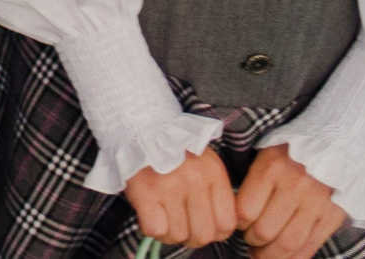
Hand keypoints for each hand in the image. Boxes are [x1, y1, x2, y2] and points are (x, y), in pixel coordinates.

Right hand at [123, 146, 238, 250]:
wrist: (137, 126)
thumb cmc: (170, 150)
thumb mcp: (202, 163)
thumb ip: (214, 193)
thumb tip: (218, 230)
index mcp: (213, 172)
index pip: (227, 224)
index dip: (215, 233)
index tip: (201, 225)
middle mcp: (195, 179)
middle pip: (203, 235)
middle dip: (191, 237)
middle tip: (180, 226)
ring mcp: (170, 185)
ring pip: (178, 235)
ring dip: (169, 234)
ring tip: (162, 218)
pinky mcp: (145, 191)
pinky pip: (156, 229)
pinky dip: (151, 228)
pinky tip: (148, 215)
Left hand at [237, 144, 347, 258]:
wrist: (338, 144)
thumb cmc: (292, 152)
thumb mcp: (266, 155)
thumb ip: (252, 183)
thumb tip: (236, 217)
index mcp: (272, 167)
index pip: (245, 210)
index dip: (237, 223)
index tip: (238, 224)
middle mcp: (295, 185)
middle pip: (265, 231)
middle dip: (252, 241)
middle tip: (250, 241)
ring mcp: (317, 202)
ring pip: (288, 243)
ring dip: (271, 255)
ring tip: (263, 254)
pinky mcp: (334, 215)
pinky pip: (311, 245)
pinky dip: (295, 257)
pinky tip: (285, 256)